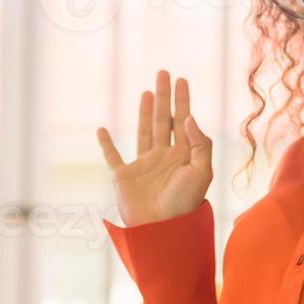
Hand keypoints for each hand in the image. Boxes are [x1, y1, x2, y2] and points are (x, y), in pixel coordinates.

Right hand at [96, 70, 212, 226]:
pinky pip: (112, 156)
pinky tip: (101, 130)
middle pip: (164, 120)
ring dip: (145, 112)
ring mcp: (143, 165)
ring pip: (144, 131)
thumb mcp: (202, 173)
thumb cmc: (185, 205)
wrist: (163, 230)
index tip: (182, 79)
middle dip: (164, 97)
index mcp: (183, 155)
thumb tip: (189, 118)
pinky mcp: (124, 177)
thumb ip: (199, 144)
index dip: (182, 100)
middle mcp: (163, 157)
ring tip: (147, 92)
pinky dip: (106, 144)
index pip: (183, 120)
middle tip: (163, 73)